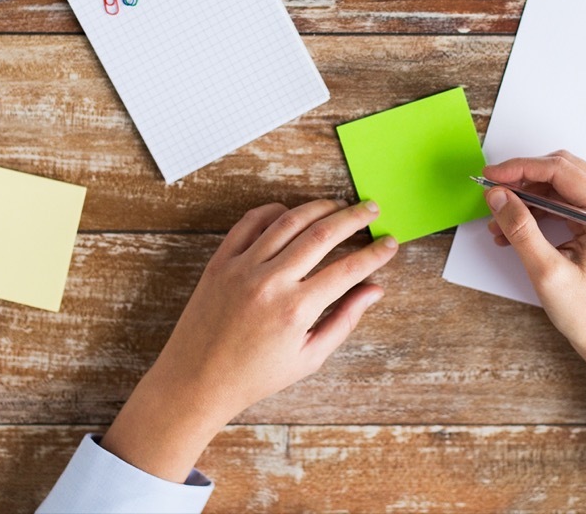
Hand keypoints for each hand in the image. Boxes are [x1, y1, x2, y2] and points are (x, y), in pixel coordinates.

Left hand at [101, 199, 398, 479]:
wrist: (196, 380)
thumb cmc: (255, 376)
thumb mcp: (309, 357)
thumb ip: (345, 320)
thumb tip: (375, 290)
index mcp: (296, 310)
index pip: (348, 269)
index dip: (375, 253)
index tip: (390, 242)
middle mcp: (270, 282)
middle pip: (323, 233)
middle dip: (353, 217)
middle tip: (372, 208)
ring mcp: (243, 267)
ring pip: (289, 221)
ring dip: (319, 207)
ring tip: (338, 205)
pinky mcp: (221, 261)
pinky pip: (251, 222)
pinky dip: (274, 211)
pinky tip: (292, 212)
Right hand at [484, 151, 585, 414]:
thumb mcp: (547, 272)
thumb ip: (520, 228)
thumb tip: (497, 195)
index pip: (559, 171)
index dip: (519, 168)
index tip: (489, 176)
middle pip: (561, 170)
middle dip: (522, 179)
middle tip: (491, 193)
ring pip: (560, 183)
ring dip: (528, 196)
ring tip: (499, 221)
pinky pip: (565, 200)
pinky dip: (538, 208)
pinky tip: (515, 228)